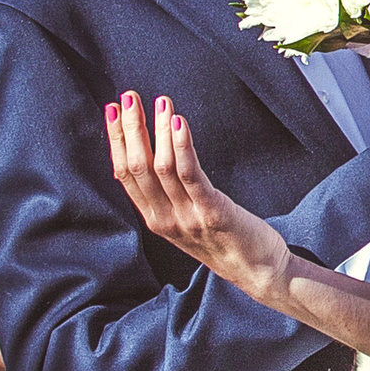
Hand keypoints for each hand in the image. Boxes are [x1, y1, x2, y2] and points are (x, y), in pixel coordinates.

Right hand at [107, 90, 294, 304]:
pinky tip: (179, 123)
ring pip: (161, 167)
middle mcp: (165, 219)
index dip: (115, 140)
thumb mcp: (185, 219)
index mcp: (154, 219)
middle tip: (128, 97)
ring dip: (158, 130)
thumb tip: (151, 157)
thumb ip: (166, 195)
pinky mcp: (212, 213)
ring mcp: (187, 217)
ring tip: (160, 102)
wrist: (259, 272)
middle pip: (137, 167)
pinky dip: (182, 147)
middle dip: (130, 129)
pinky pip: (191, 175)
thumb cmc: (225, 240)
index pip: (124, 174)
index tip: (111, 110)